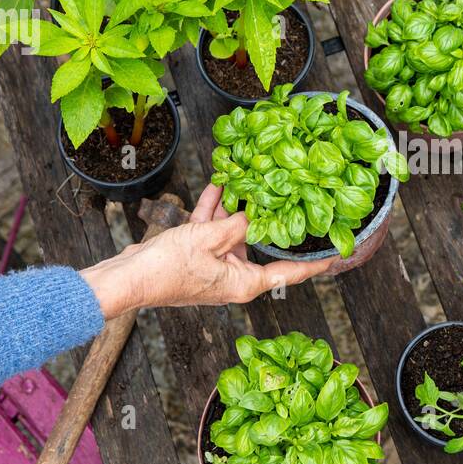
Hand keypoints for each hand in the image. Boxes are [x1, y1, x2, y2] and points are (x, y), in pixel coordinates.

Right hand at [80, 185, 334, 318]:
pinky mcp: (194, 256)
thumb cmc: (169, 268)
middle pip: (259, 246)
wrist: (128, 278)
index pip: (289, 274)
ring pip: (233, 233)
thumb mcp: (209, 239)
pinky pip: (211, 230)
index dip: (313, 265)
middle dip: (268, 219)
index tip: (334, 256)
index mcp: (245, 284)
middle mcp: (233, 279)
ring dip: (236, 208)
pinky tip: (220, 183)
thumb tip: (252, 215)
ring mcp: (214, 267)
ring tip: (250, 179)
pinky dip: (214, 210)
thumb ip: (235, 225)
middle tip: (288, 196)